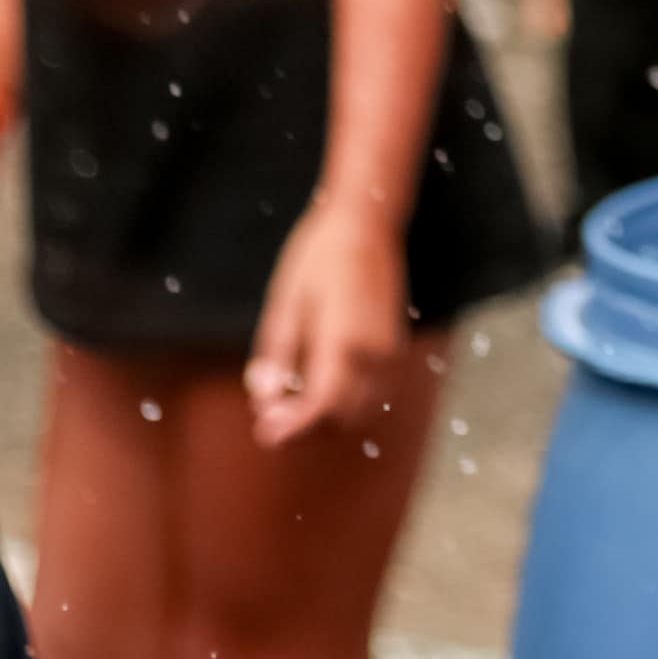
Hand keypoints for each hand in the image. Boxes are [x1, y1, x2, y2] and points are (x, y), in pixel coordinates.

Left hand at [245, 195, 413, 442]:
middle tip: (270, 412)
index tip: (267, 435)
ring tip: (291, 395)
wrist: (366, 223)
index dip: (293, 426)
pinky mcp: (394, 346)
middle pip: (343, 415)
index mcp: (343, 340)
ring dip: (328, 415)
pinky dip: (347, 399)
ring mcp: (390, 350)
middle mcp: (374, 352)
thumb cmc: (319, 257)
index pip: (321, 404)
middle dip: (306, 424)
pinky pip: (374, 391)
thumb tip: (263, 398)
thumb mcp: (286, 301)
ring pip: (363, 408)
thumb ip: (276, 354)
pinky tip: (318, 380)